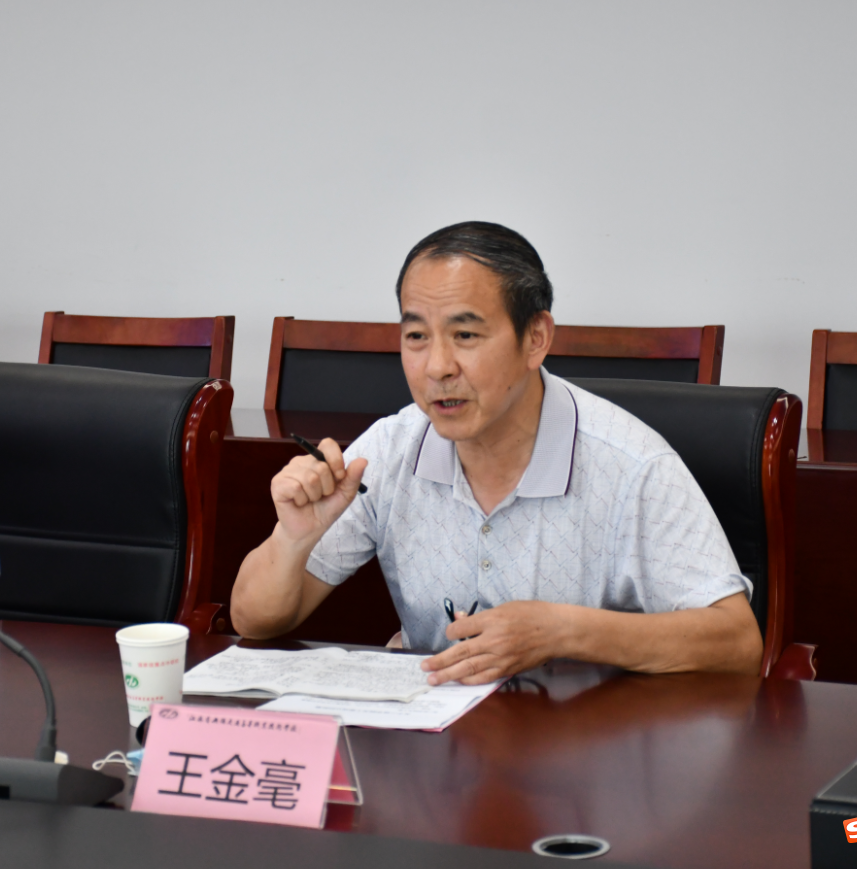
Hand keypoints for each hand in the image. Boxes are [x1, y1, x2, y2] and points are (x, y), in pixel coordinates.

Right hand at [271, 438, 367, 548]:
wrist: (308, 530)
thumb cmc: (325, 509)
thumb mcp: (345, 494)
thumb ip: (353, 477)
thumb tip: (363, 460)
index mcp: (318, 460)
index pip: (328, 444)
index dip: (336, 460)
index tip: (339, 477)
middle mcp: (301, 462)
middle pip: (321, 466)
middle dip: (326, 487)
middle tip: (320, 496)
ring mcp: (287, 471)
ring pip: (309, 478)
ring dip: (314, 495)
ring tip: (309, 500)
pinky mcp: (277, 483)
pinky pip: (296, 487)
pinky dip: (302, 500)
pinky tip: (298, 503)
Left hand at [421, 601, 566, 685]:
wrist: (556, 631)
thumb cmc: (532, 614)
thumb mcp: (505, 607)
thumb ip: (481, 617)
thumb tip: (460, 620)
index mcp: (493, 620)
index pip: (462, 629)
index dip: (451, 632)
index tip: (448, 634)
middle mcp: (494, 640)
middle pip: (460, 652)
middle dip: (440, 661)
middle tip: (424, 666)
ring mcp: (501, 657)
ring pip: (469, 669)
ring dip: (449, 675)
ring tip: (434, 679)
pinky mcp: (508, 669)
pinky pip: (484, 677)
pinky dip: (469, 680)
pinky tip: (458, 681)